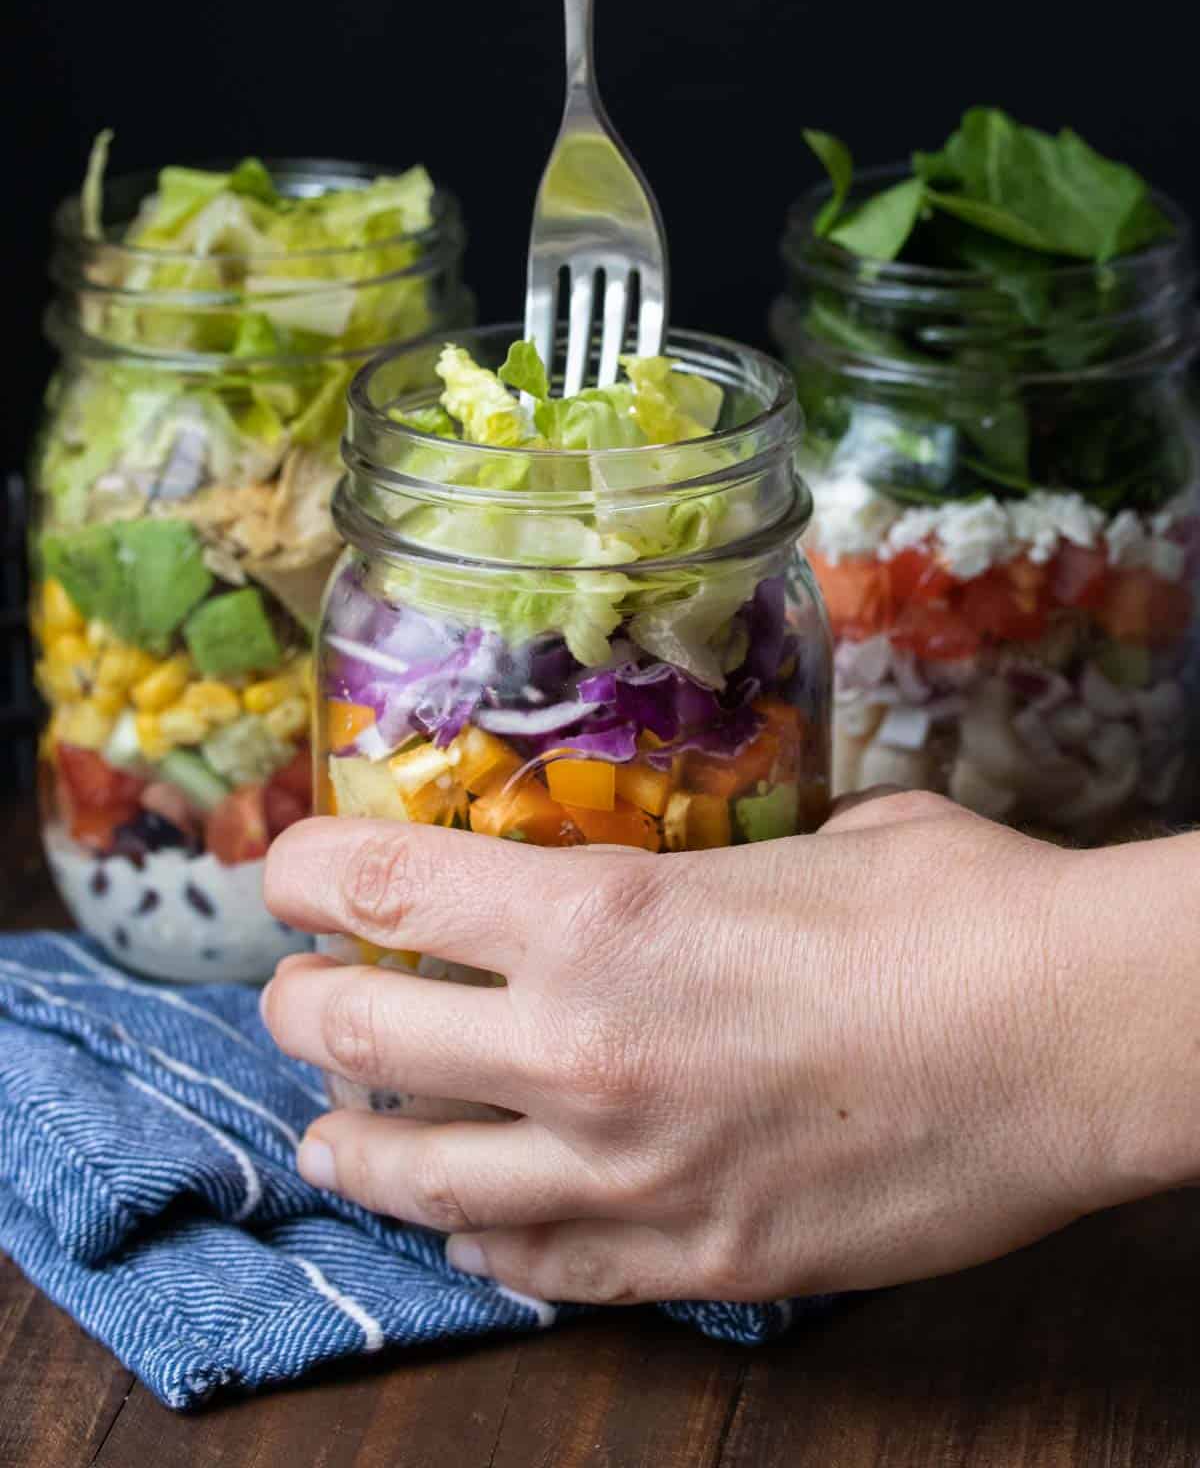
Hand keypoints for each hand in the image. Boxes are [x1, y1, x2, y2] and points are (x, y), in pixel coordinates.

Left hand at [260, 793, 1199, 1304]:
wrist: (1071, 1041)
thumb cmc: (954, 911)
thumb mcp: (811, 842)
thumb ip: (719, 869)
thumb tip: (717, 878)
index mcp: (600, 914)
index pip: (376, 885)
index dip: (302, 873)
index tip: (290, 871)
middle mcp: (580, 1047)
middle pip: (353, 1033)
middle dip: (302, 1006)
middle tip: (304, 995)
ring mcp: (626, 1170)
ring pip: (413, 1176)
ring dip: (352, 1145)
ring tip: (332, 1135)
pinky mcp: (690, 1260)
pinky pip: (533, 1266)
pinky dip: (477, 1240)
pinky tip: (468, 1227)